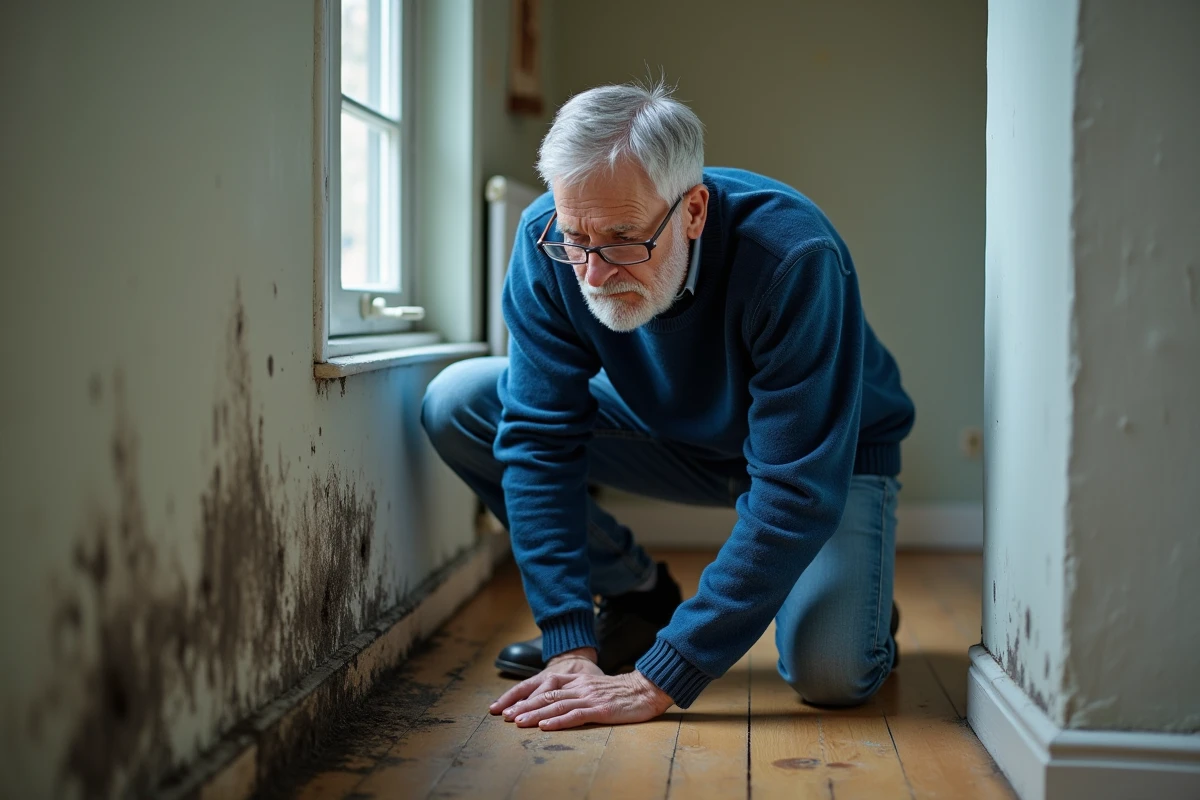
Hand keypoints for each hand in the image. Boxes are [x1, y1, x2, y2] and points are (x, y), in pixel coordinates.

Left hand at [489, 668, 673, 730]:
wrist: (648, 688)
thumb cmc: (624, 692)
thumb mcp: (597, 687)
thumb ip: (579, 692)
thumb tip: (559, 704)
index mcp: (578, 681)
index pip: (546, 687)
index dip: (525, 697)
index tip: (509, 707)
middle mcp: (580, 687)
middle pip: (547, 696)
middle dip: (524, 707)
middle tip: (506, 717)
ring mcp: (590, 697)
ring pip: (557, 706)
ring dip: (535, 715)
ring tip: (519, 723)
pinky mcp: (601, 709)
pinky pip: (576, 715)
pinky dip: (559, 721)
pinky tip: (545, 727)